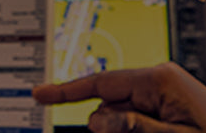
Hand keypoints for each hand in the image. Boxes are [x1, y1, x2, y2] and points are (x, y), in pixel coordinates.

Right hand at [32, 63, 205, 132]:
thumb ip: (134, 127)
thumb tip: (98, 118)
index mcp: (161, 79)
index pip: (101, 81)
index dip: (67, 90)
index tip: (40, 94)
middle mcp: (159, 81)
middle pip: (108, 102)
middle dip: (110, 125)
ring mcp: (162, 94)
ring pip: (119, 115)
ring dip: (124, 130)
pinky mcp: (165, 107)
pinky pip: (135, 119)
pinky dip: (134, 130)